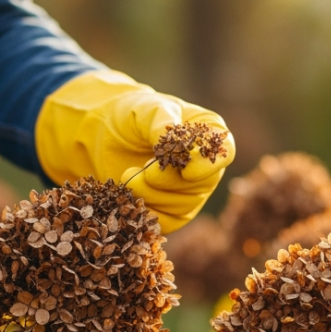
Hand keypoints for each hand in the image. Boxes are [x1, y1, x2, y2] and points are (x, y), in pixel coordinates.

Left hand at [34, 71, 234, 232]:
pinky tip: (127, 196)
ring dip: (152, 195)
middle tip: (142, 171)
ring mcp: (191, 192)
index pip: (224, 153)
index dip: (208, 166)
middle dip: (170, 181)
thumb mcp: (144, 109)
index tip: (186, 170)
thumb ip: (160, 121)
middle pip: (203, 184)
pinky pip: (166, 222)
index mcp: (208, 134)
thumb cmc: (132, 116)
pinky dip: (146, 211)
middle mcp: (205, 166)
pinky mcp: (172, 212)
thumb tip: (173, 138)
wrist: (106, 136)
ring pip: (183, 206)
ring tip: (127, 176)